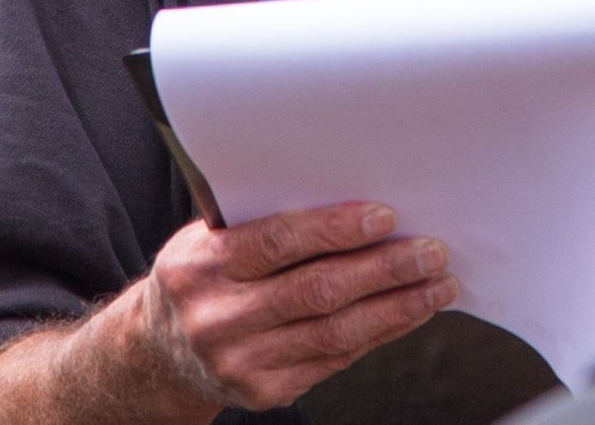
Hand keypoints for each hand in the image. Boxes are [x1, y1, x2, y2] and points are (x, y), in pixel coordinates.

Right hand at [119, 202, 458, 413]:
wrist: (157, 351)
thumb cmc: (201, 277)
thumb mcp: (208, 239)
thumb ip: (263, 222)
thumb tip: (351, 202)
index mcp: (200, 265)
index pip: (277, 243)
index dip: (334, 230)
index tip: (385, 216)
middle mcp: (217, 317)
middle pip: (317, 291)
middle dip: (384, 270)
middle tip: (431, 251)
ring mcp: (240, 362)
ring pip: (335, 332)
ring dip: (396, 307)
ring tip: (436, 285)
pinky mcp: (263, 391)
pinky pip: (335, 360)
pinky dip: (379, 334)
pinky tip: (406, 313)